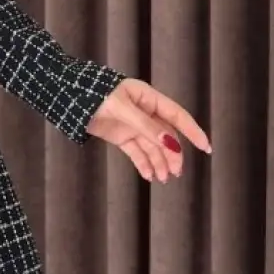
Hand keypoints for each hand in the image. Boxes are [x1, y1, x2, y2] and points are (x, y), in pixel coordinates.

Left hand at [86, 78, 211, 182]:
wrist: (67, 97)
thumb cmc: (94, 95)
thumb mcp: (122, 109)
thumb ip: (146, 127)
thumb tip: (170, 144)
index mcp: (148, 98)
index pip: (177, 116)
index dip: (193, 131)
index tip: (206, 147)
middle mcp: (144, 112)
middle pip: (166, 136)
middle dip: (172, 154)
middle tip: (175, 172)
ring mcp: (132, 125)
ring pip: (153, 146)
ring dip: (159, 162)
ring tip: (162, 178)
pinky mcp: (121, 136)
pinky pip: (137, 152)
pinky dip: (144, 163)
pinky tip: (148, 175)